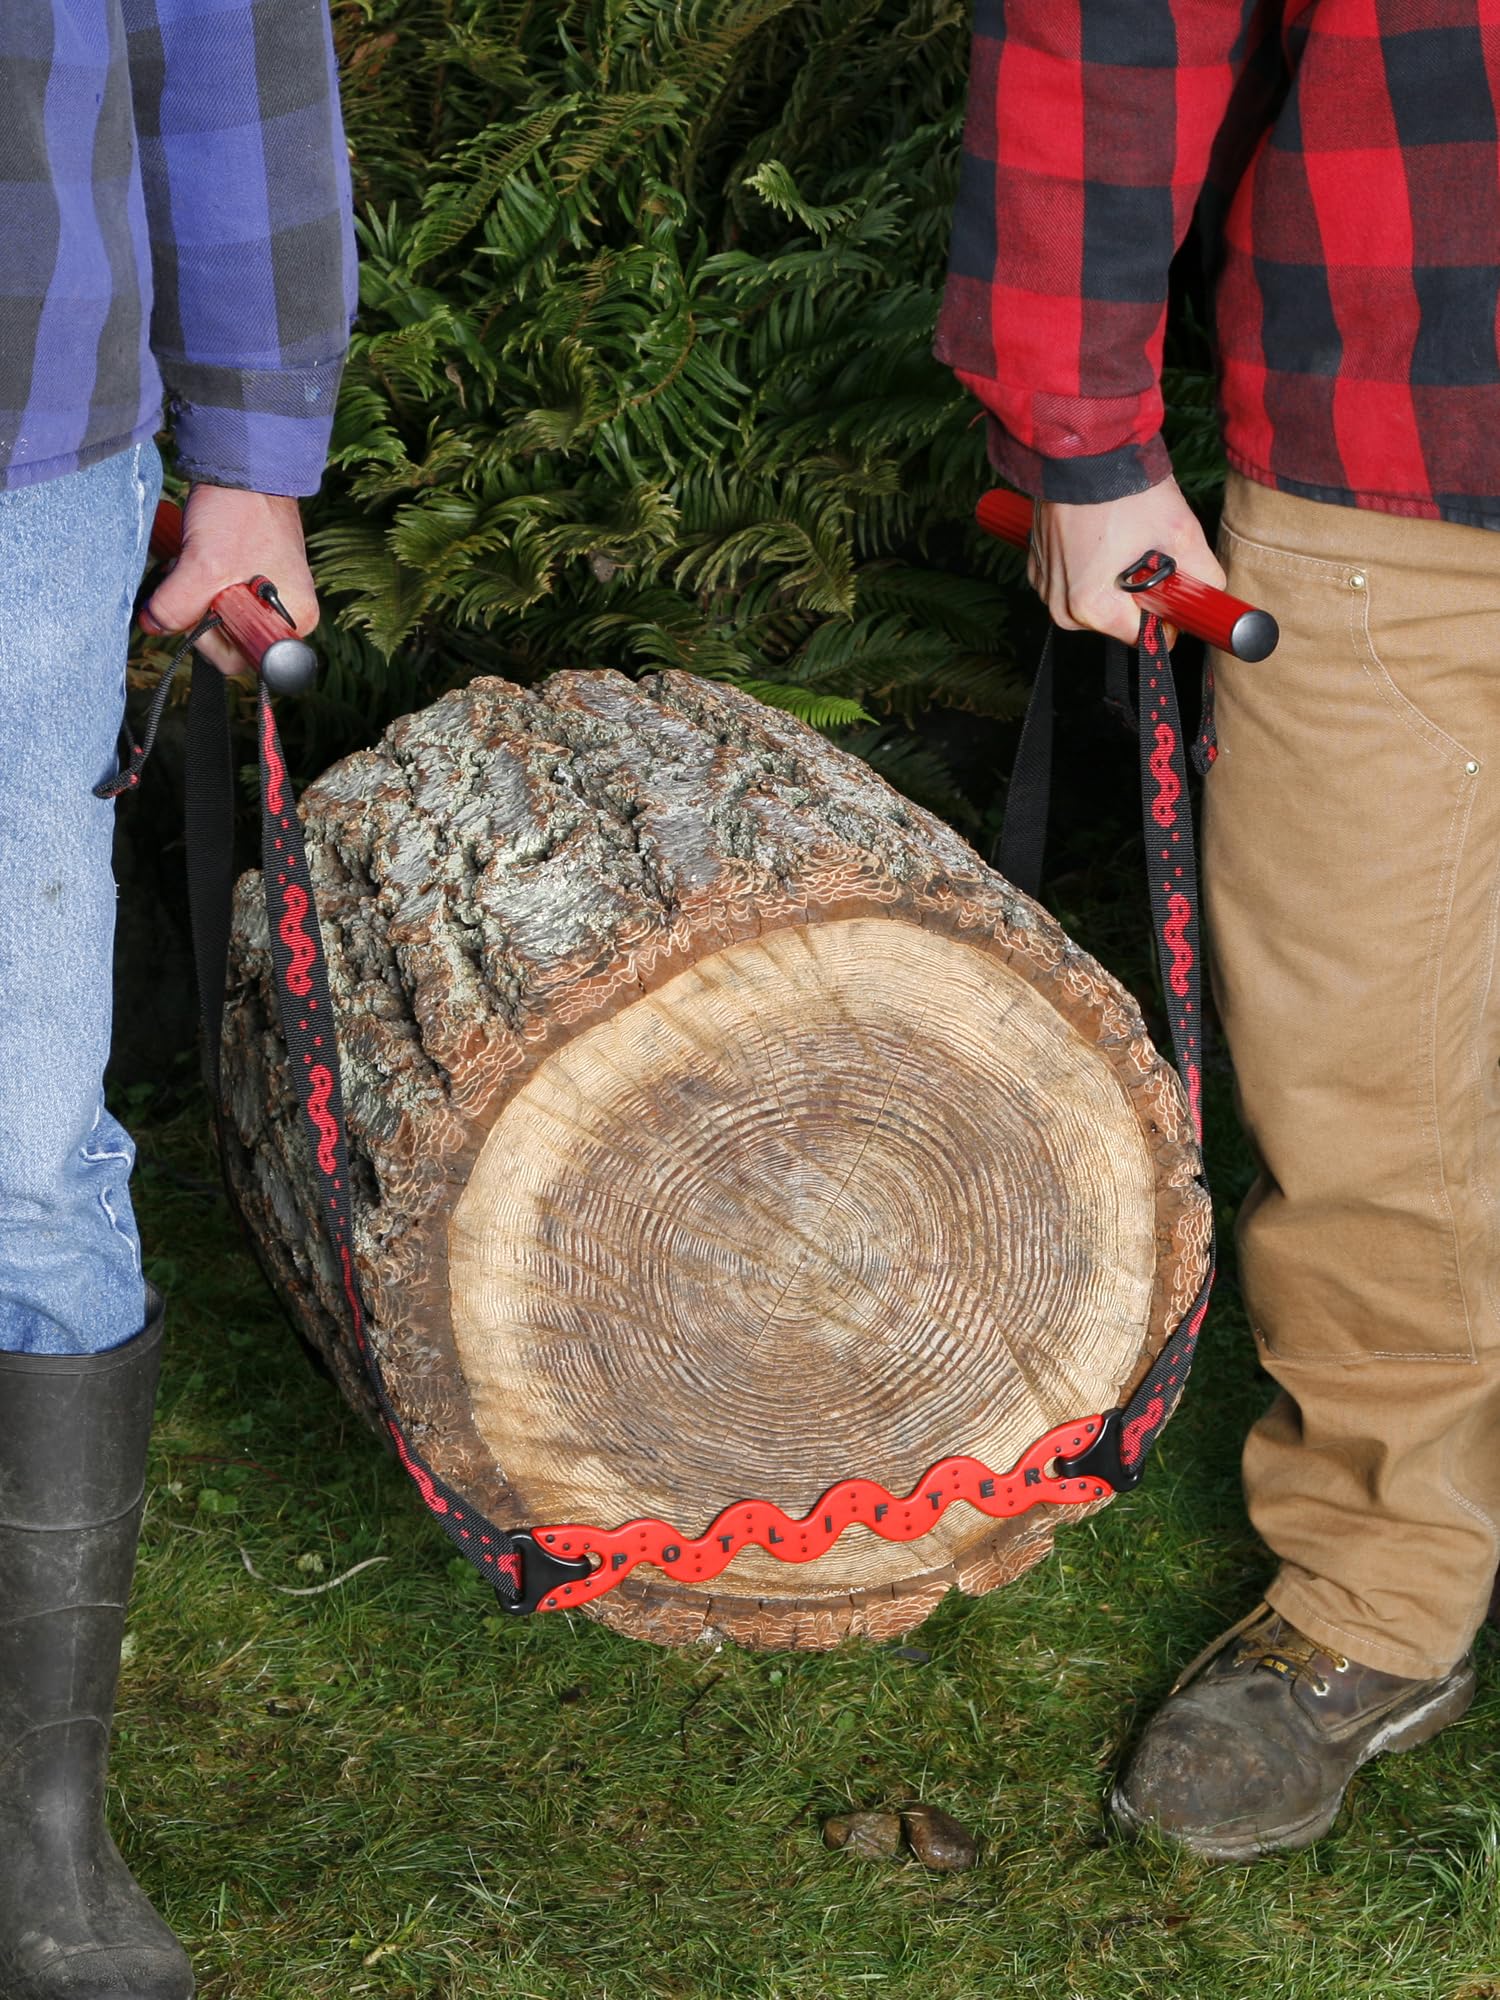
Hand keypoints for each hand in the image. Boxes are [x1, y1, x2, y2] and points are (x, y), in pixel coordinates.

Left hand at [138, 483, 319, 678]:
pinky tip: (195, 561)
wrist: (244, 467)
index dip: (208, 639)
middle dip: (198, 613)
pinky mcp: (251, 578)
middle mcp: (285, 613)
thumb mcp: (203, 566)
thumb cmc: (241, 512)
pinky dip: (199, 583)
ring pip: (219, 616)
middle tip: (189, 581)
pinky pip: (219, 596)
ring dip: (195, 596)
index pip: (240, 657)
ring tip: (192, 564)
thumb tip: (153, 625)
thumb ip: (175, 605)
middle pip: (228, 638)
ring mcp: (268, 595)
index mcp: (292, 619)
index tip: (197, 609)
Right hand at [1026, 477, 1225, 649]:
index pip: (1142, 637)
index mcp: (1091, 607)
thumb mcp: (1181, 533)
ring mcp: (1044, 584)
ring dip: (1114, 578)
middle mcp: (1060, 604)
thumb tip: (1210, 597)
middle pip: (1116, 620)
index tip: (1173, 584)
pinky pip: (1072, 580)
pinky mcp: (1036, 563)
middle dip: (1137, 594)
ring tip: (1123, 536)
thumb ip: (1205, 579)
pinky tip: (1101, 531)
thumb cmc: (1124, 487)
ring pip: (1095, 600)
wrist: (1082, 446)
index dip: (1166, 612)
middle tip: (1148, 551)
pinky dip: (1091, 564)